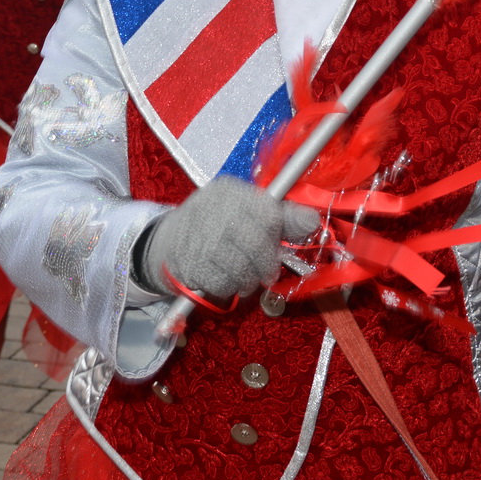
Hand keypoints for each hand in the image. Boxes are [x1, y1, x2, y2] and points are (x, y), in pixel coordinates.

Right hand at [139, 176, 318, 301]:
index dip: (277, 237)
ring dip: (248, 280)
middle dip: (265, 266)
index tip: (277, 249)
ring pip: (240, 268)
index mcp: (232, 191)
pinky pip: (221, 283)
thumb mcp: (247, 212)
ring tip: (243, 278)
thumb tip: (313, 222)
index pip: (269, 214)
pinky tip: (224, 280)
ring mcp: (198, 235)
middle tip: (265, 274)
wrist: (167, 241)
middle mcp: (213, 208)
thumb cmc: (217, 226)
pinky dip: (228, 288)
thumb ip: (282, 217)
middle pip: (256, 244)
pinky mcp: (188, 261)